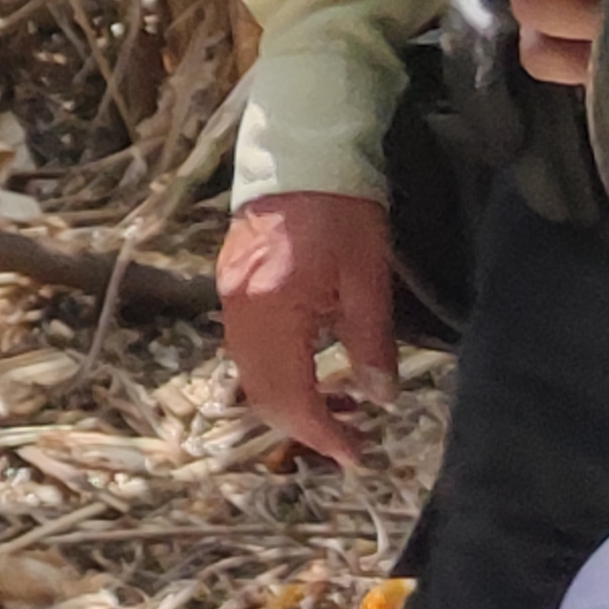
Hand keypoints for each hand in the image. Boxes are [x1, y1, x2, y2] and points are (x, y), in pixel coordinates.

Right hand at [216, 185, 398, 462]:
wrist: (302, 152)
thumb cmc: (343, 212)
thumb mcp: (369, 280)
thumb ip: (371, 344)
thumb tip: (380, 400)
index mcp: (275, 310)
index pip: (291, 397)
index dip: (323, 435)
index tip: (357, 456)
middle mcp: (241, 310)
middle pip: (261, 394)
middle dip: (303, 427)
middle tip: (350, 441)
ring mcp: (229, 296)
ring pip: (249, 374)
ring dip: (289, 401)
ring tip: (339, 406)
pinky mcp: (230, 284)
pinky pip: (246, 347)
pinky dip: (276, 372)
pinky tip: (312, 368)